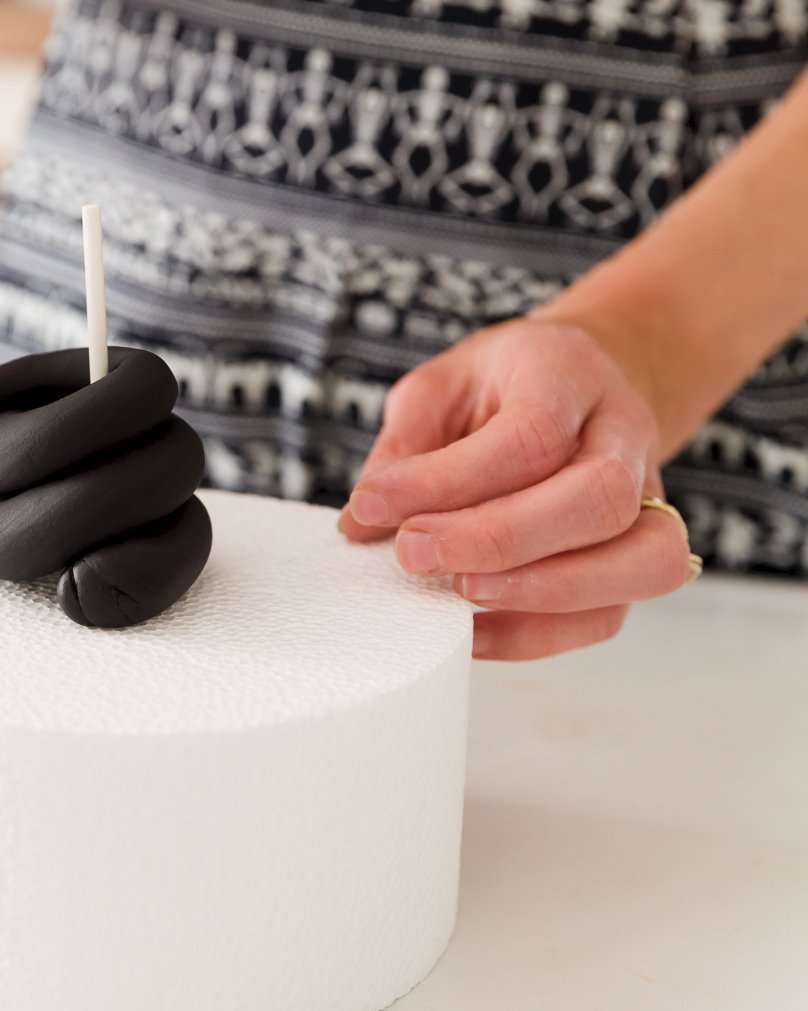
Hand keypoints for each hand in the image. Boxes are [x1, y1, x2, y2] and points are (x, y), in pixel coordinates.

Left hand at [338, 319, 695, 659]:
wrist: (580, 383)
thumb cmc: (503, 386)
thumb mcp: (441, 387)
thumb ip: (405, 447)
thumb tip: (362, 524)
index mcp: (570, 376)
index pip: (532, 435)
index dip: (451, 480)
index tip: (374, 505)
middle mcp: (625, 436)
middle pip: (598, 499)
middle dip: (499, 541)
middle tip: (413, 553)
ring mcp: (649, 500)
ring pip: (641, 562)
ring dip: (540, 593)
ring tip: (455, 594)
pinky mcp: (640, 557)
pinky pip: (609, 614)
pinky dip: (539, 635)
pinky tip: (473, 631)